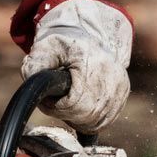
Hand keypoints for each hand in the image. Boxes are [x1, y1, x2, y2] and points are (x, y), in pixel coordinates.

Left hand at [22, 0, 131, 133]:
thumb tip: (33, 89)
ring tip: (67, 103)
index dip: (57, 108)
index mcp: (92, 63)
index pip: (75, 104)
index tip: (48, 100)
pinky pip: (105, 120)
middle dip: (66, 115)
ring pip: (96, 122)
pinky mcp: (124, 91)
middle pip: (87, 116)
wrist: (87, 34)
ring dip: (78, 119)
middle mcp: (111, 75)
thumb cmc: (63, 43)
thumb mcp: (44, 48)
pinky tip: (81, 106)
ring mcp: (120, 85)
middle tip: (55, 103)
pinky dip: (90, 119)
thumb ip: (34, 66)